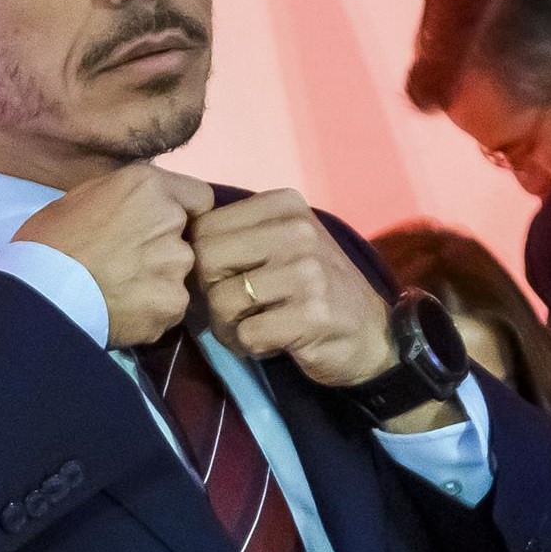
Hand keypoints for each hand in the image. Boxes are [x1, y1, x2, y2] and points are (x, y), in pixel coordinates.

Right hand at [13, 165, 214, 347]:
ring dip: (158, 282)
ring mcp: (176, 266)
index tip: (160, 227)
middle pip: (187, 238)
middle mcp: (172, 221)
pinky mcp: (172, 305)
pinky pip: (169, 307)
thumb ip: (124, 198)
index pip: (199, 198)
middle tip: (128, 264)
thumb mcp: (82, 197)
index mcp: (149, 187)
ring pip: (178, 275)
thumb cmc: (49, 240)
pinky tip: (122, 313)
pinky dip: (151, 311)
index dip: (183, 212)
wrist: (41, 293)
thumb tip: (137, 206)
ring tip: (120, 292)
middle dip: (165, 250)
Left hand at [189, 189, 396, 387]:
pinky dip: (249, 346)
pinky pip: (246, 334)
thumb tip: (175, 243)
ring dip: (229, 326)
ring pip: (222, 301)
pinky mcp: (311, 315)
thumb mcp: (282, 244)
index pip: (204, 226)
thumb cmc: (315, 289)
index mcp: (284, 205)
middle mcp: (296, 231)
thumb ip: (238, 235)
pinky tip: (271, 342)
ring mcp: (307, 273)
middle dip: (210, 293)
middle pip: (206, 261)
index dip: (202, 261)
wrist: (375, 336)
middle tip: (236, 309)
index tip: (227, 278)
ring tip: (254, 326)